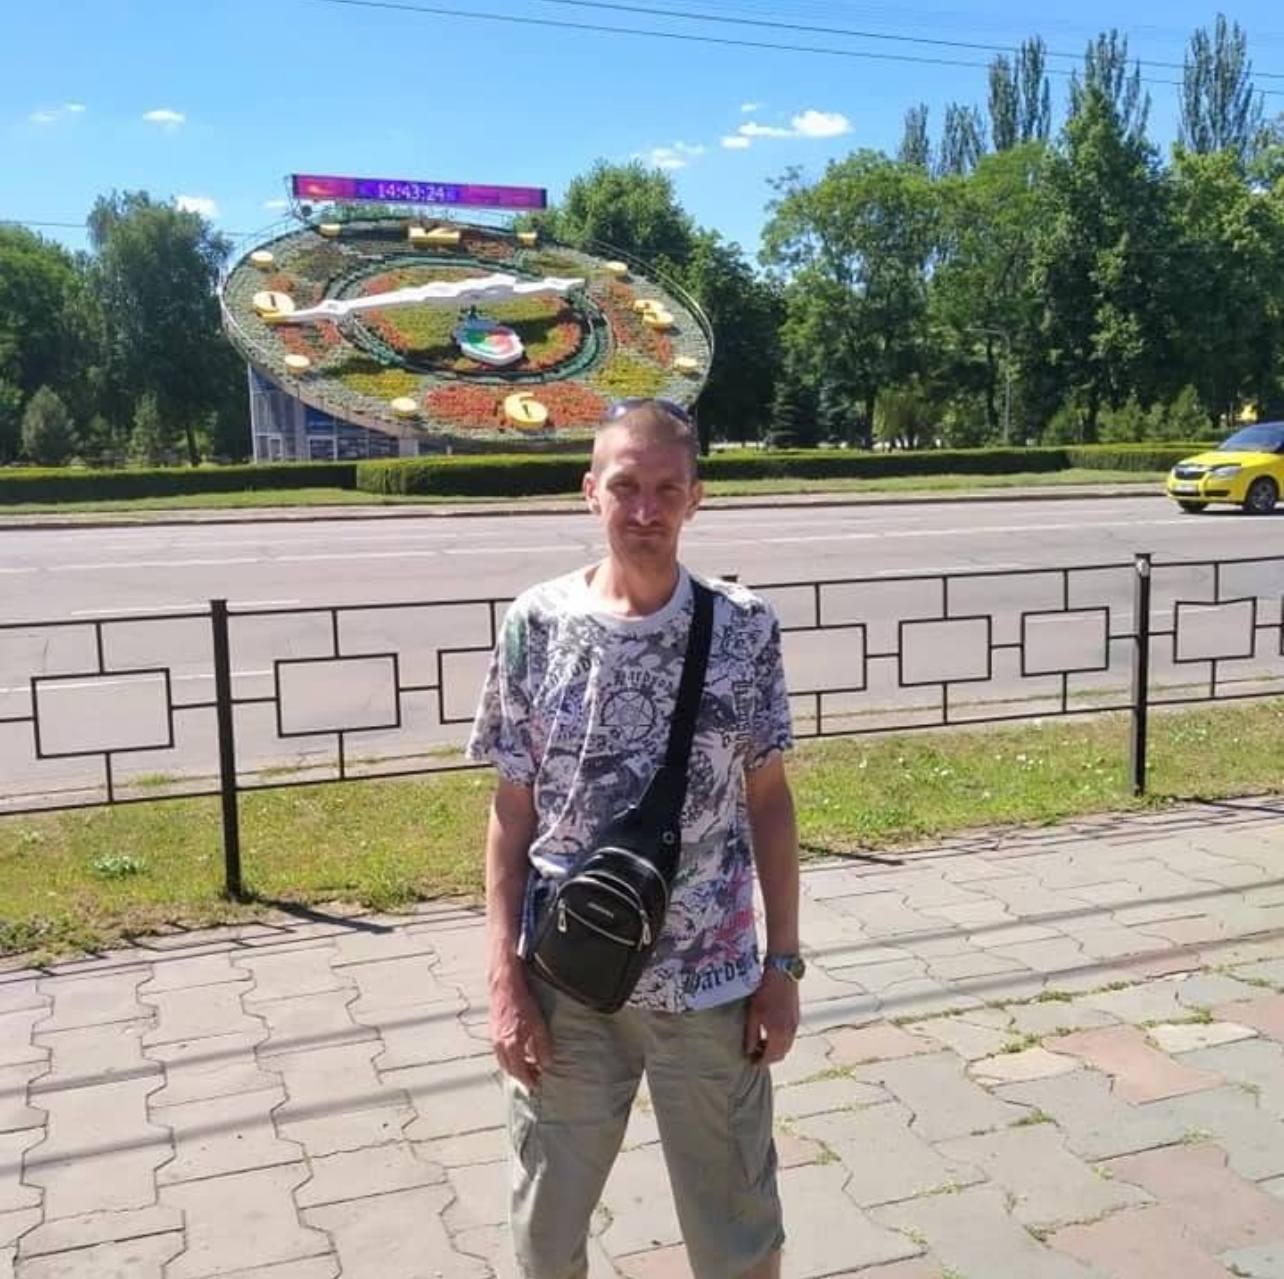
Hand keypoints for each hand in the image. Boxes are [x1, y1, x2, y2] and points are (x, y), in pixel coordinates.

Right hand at [489, 963, 551, 1088]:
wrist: (505, 986)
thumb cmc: (523, 1002)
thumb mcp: (538, 1025)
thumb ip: (542, 1046)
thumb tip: (545, 1063)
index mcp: (511, 1045)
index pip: (519, 1071)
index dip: (528, 1080)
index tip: (536, 1085)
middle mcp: (500, 1045)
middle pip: (510, 1069)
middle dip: (521, 1076)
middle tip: (534, 1078)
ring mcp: (494, 1039)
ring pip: (503, 1062)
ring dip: (514, 1068)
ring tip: (528, 1067)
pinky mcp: (493, 1033)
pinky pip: (500, 1053)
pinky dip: (508, 1058)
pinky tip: (518, 1054)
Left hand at [744, 968, 799, 1065]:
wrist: (782, 974)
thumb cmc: (765, 993)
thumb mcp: (754, 1014)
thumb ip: (751, 1035)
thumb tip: (749, 1051)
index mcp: (779, 1034)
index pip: (771, 1057)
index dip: (761, 1062)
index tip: (751, 1062)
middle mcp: (790, 1033)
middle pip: (781, 1054)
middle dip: (769, 1058)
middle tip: (755, 1055)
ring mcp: (795, 1025)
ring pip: (786, 1046)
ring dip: (775, 1049)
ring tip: (761, 1043)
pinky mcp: (796, 1017)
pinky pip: (789, 1036)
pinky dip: (781, 1040)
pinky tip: (770, 1032)